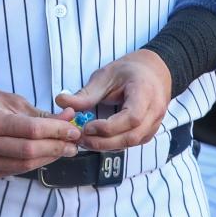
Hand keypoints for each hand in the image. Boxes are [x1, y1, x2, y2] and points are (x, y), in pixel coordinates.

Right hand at [0, 86, 80, 179]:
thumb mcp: (8, 99)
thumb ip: (38, 113)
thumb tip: (68, 119)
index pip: (30, 131)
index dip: (56, 132)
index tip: (74, 130)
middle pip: (29, 151)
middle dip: (56, 148)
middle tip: (74, 144)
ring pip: (23, 166)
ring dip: (48, 158)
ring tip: (64, 150)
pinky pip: (13, 171)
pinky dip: (32, 163)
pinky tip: (43, 155)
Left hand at [55, 49, 171, 150]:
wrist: (153, 71)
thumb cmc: (130, 71)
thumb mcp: (106, 76)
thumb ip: (86, 93)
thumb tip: (60, 101)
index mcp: (145, 92)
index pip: (132, 117)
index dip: (109, 127)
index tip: (87, 127)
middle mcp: (154, 111)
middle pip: (132, 136)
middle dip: (104, 142)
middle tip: (81, 138)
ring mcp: (154, 123)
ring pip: (132, 143)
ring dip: (107, 146)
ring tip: (86, 140)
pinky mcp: (149, 131)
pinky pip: (132, 143)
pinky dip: (114, 144)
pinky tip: (98, 140)